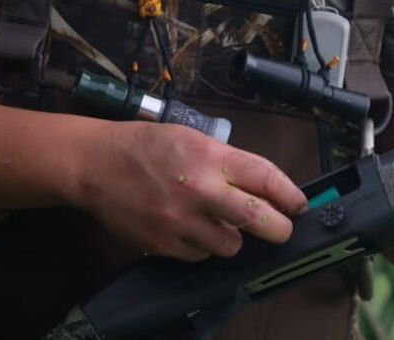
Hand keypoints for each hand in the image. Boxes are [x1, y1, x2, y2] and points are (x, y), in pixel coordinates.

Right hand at [72, 121, 306, 261]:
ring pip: (230, 245)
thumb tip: (261, 187)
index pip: (266, 178)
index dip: (290, 195)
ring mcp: (180, 221)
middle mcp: (198, 190)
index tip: (299, 205)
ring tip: (217, 222)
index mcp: (209, 156)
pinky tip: (189, 228)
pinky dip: (203, 246)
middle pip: (258, 220)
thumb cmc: (145, 146)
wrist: (95, 165)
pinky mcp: (163, 245)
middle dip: (279, 228)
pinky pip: (200, 256)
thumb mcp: (191, 138)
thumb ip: (227, 162)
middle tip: (281, 229)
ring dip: (233, 237)